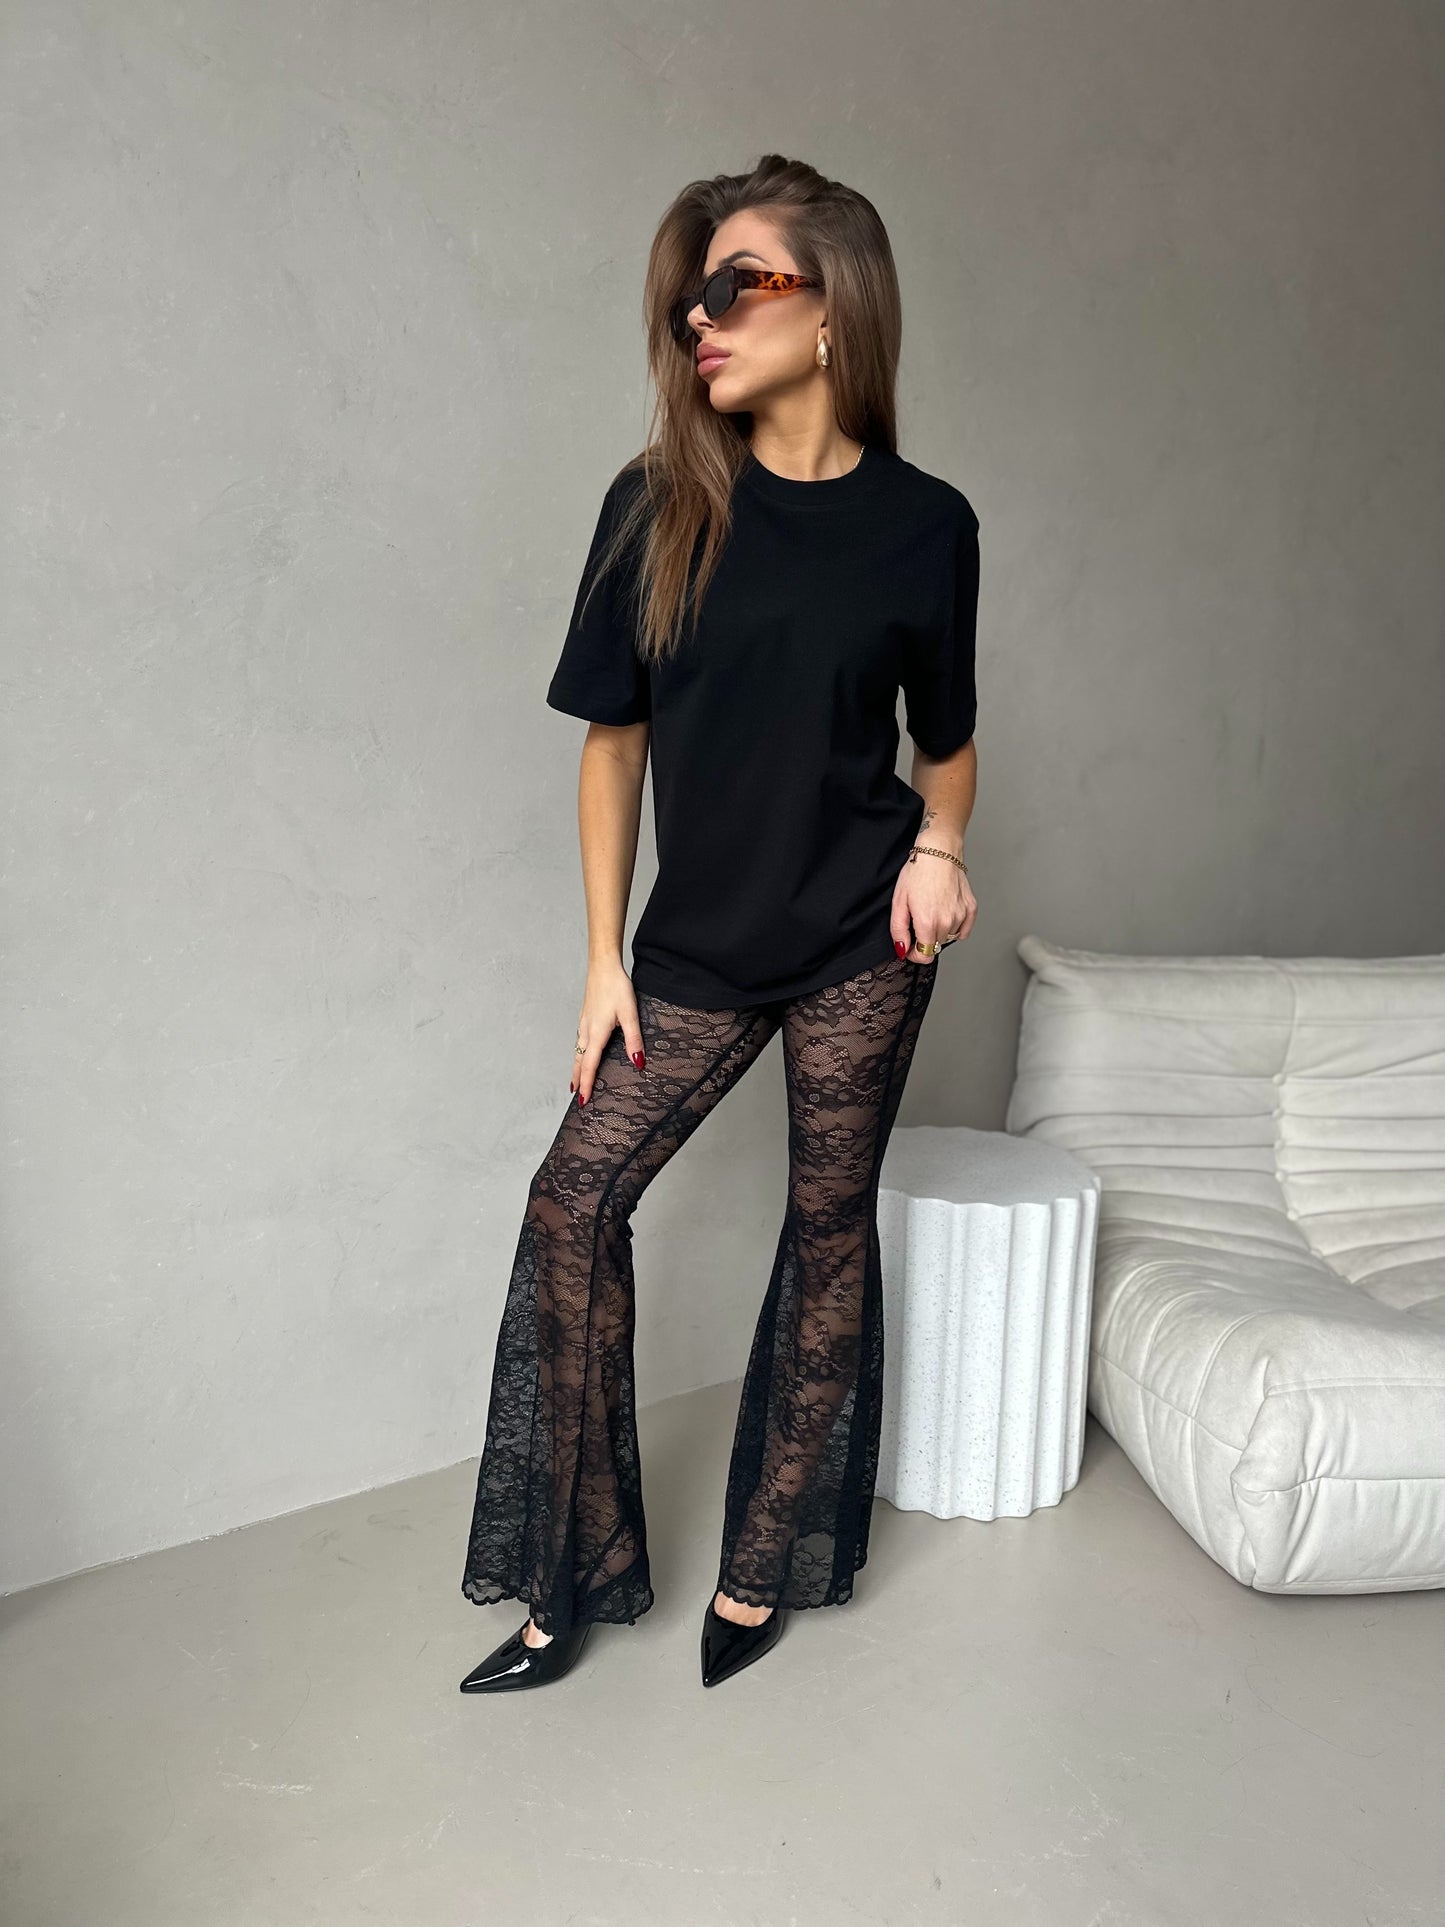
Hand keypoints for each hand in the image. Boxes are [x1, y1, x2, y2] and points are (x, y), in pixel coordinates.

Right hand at [569, 958, 646, 1104]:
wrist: (603, 965)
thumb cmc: (616, 987)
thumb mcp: (630, 1014)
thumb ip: (634, 1039)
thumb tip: (638, 1062)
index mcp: (596, 1033)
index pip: (589, 1065)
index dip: (586, 1084)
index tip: (583, 1100)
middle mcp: (586, 1030)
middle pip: (578, 1061)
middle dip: (577, 1080)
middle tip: (577, 1097)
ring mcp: (584, 1022)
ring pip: (577, 1051)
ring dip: (577, 1067)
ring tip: (577, 1080)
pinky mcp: (586, 1015)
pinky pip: (579, 1041)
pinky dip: (579, 1053)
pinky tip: (583, 1052)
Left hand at [891, 847, 975, 963]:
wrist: (939, 851)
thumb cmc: (918, 871)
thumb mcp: (899, 901)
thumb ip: (899, 930)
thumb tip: (902, 949)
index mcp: (928, 922)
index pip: (924, 955)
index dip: (914, 954)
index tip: (910, 947)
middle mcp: (947, 922)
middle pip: (935, 946)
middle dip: (925, 939)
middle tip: (918, 920)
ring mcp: (961, 915)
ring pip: (948, 938)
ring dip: (939, 932)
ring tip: (932, 911)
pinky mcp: (971, 908)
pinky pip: (963, 930)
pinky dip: (955, 927)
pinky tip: (946, 913)